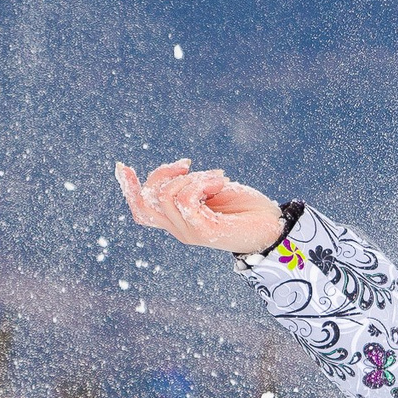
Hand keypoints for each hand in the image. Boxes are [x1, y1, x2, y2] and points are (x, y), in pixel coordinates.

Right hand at [115, 158, 287, 254]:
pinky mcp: (204, 232)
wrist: (275, 226)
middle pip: (148, 200)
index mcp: (179, 221)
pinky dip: (202, 182)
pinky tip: (221, 181)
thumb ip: (190, 186)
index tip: (121, 165)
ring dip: (193, 177)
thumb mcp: (212, 190)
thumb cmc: (246, 207)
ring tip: (217, 178)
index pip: (141, 210)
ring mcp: (191, 233)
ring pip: (167, 195)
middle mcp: (180, 230)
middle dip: (164, 173)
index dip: (128, 189)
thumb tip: (173, 170)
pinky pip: (186, 199)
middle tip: (190, 164)